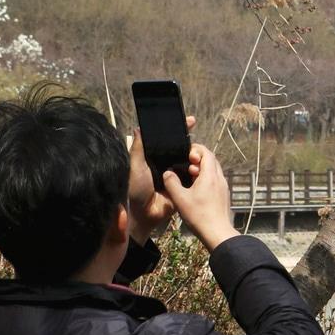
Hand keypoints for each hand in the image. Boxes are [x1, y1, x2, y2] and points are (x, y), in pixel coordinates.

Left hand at [126, 116, 194, 242]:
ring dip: (196, 157)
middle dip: (192, 144)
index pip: (169, 141)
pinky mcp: (184, 188)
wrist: (141, 214)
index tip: (191, 121)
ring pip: (190, 162)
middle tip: (195, 144)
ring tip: (196, 156)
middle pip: (183, 150)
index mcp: (155, 158)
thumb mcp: (135, 165)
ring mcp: (177, 176)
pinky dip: (198, 172)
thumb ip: (138, 147)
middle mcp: (167, 165)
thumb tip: (139, 127)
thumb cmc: (134, 189)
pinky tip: (201, 167)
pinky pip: (194, 178)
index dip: (179, 131)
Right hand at [161, 142, 237, 252]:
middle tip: (185, 166)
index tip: (185, 154)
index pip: (206, 152)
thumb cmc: (199, 216)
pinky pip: (215, 180)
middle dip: (197, 159)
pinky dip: (205, 179)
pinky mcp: (223, 195)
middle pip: (211, 160)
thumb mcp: (180, 198)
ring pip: (213, 170)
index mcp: (210, 175)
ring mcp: (223, 187)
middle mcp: (220, 178)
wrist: (217, 233)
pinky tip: (195, 190)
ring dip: (201, 169)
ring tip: (188, 178)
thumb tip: (168, 173)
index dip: (196, 149)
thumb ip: (171, 183)